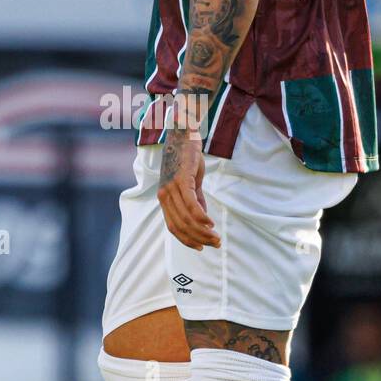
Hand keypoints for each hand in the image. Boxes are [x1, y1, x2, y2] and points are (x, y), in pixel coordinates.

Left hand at [157, 125, 219, 250]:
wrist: (183, 133)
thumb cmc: (187, 157)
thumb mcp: (191, 181)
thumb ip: (196, 200)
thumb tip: (202, 220)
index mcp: (164, 198)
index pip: (173, 227)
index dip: (187, 240)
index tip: (201, 247)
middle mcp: (164, 195)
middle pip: (180, 226)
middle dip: (198, 239)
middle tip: (215, 244)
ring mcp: (171, 188)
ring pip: (186, 218)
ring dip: (203, 231)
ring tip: (216, 237)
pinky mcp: (181, 180)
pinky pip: (191, 205)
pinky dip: (201, 217)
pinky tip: (210, 224)